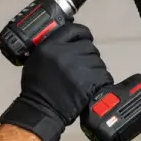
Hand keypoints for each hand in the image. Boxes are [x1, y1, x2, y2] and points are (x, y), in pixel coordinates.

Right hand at [0, 23, 112, 140]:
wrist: (41, 110)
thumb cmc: (37, 88)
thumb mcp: (36, 60)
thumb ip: (51, 47)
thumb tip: (68, 40)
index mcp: (50, 46)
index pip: (74, 30)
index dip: (83, 33)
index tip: (86, 37)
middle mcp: (65, 54)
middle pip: (88, 46)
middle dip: (88, 55)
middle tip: (83, 65)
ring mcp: (79, 68)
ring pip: (98, 61)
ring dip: (94, 68)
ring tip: (85, 78)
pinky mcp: (89, 82)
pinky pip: (103, 75)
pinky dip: (100, 80)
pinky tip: (93, 85)